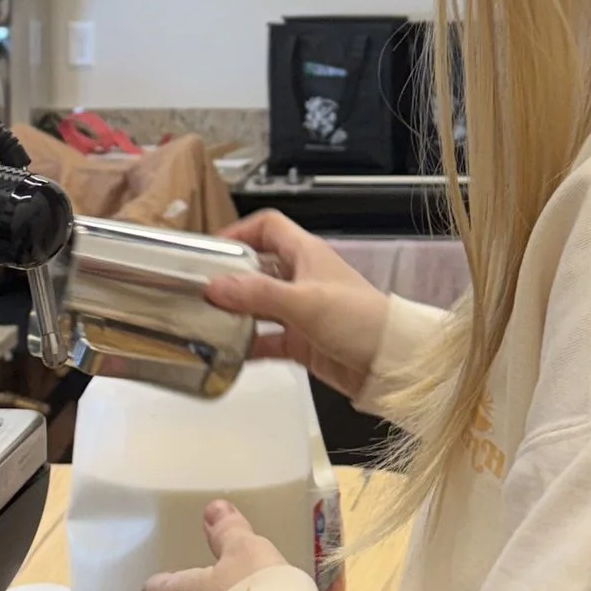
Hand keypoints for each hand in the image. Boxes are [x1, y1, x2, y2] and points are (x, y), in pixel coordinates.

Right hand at [203, 212, 392, 402]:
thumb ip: (259, 294)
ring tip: (205, 321)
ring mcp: (301, 311)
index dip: (239, 232)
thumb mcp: (305, 302)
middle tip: (198, 288)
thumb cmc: (361, 320)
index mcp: (306, 255)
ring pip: (258, 306)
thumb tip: (215, 286)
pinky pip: (267, 340)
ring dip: (235, 313)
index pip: (268, 227)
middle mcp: (302, 279)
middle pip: (257, 267)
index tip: (211, 248)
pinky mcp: (302, 342)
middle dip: (229, 277)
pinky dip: (248, 345)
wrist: (392, 363)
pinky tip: (229, 353)